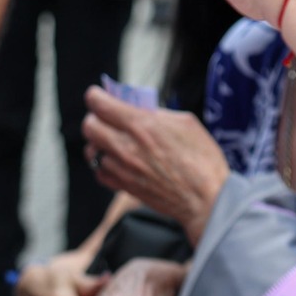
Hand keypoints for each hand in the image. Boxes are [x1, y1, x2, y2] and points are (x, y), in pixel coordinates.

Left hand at [81, 87, 227, 243]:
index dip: (95, 97)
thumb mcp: (185, 122)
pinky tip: (116, 161)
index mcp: (142, 124)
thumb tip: (142, 110)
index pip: (100, 105)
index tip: (98, 96)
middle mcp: (126, 146)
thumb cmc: (202, 160)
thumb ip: (158, 113)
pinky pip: (100, 173)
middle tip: (106, 118)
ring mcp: (123, 169)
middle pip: (89, 127)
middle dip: (94, 118)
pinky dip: (104, 165)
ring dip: (99, 143)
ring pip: (92, 150)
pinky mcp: (125, 187)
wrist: (206, 199)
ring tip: (111, 140)